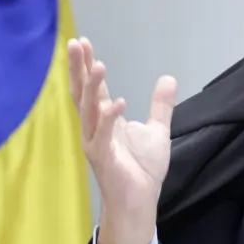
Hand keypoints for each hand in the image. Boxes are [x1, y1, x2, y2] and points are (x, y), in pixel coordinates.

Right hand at [68, 37, 177, 243]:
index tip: (82, 42)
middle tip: (75, 43)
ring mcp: (96, 142)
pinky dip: (110, 117)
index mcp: (105, 119)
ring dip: (93, 88)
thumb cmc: (142, 169)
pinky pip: (103, 135)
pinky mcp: (104, 158)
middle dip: (78, 68)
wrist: (140, 201)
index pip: (92, 87)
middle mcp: (95, 127)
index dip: (86, 65)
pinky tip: (118, 102)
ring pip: (89, 110)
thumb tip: (168, 78)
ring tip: (97, 65)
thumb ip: (160, 105)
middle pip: (82, 92)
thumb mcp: (157, 130)